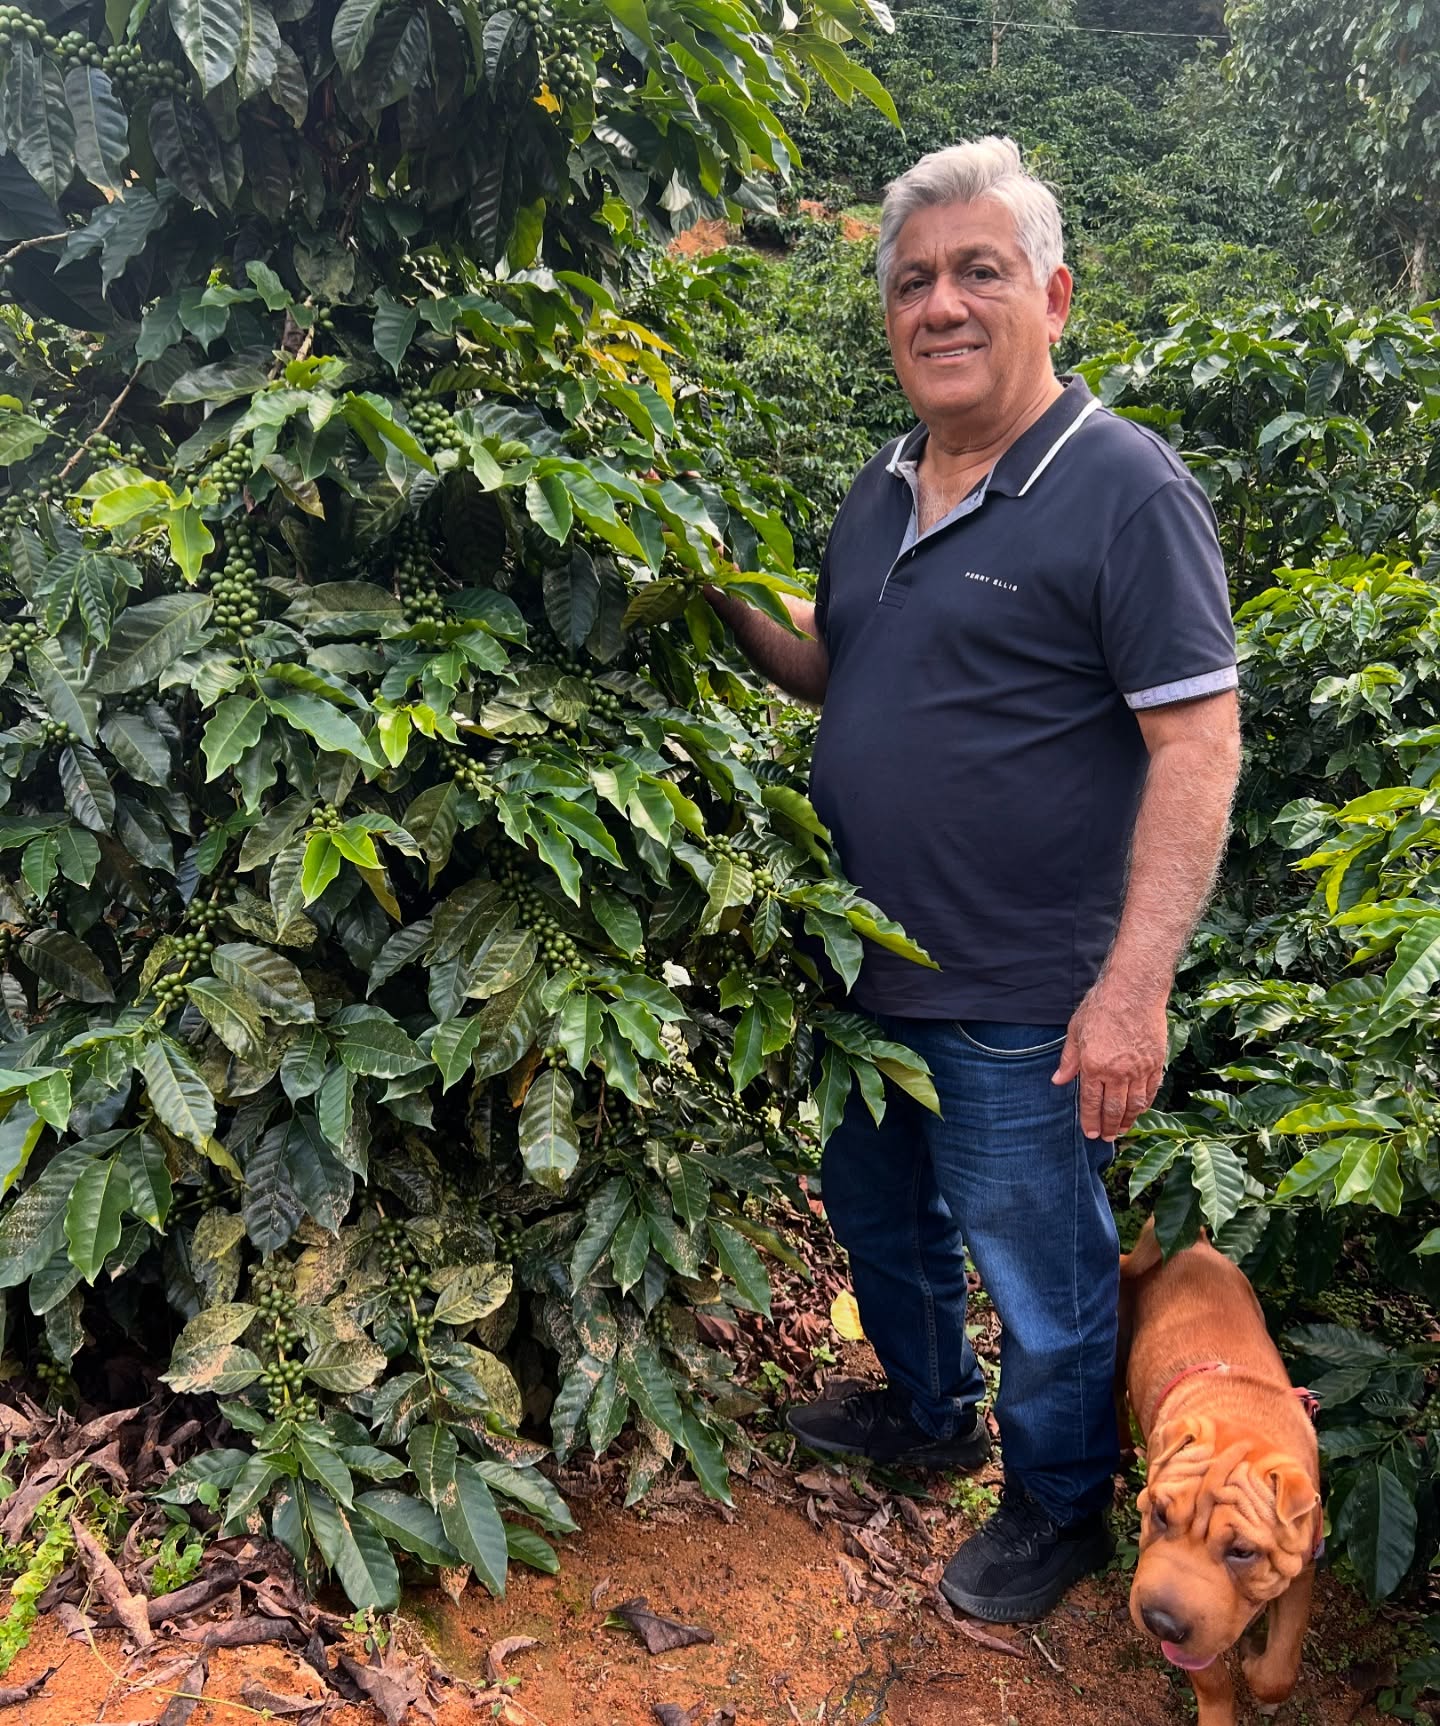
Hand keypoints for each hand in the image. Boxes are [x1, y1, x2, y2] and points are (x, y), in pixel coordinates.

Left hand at [1051, 984, 1167, 1140]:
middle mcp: (1117, 1072)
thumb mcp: (1076, 1031)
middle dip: (1109, 1127)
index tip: (1091, 1133)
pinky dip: (1145, 1104)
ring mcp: (1139, 1069)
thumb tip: (1058, 1081)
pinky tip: (1139, 1110)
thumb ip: (1068, 1060)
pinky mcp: (1156, 1062)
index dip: (1090, 1120)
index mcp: (1094, 1065)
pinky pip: (1151, 1090)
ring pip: (1134, 1104)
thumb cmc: (1101, 1007)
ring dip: (1128, 1120)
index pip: (1091, 1102)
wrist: (1133, 990)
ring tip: (1122, 1130)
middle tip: (1107, 1138)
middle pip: (1114, 1108)